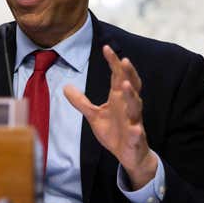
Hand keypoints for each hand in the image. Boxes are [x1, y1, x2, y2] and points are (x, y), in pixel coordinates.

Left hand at [64, 45, 156, 188]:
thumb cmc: (114, 131)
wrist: (129, 155)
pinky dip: (137, 131)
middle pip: (131, 85)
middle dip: (129, 73)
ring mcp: (134, 121)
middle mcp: (128, 106)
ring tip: (124, 85)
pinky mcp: (136, 138)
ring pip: (136, 106)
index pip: (117, 76)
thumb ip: (81, 101)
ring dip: (131, 95)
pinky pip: (138, 133)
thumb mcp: (94, 115)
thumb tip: (65, 86)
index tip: (106, 47)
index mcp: (119, 98)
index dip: (113, 62)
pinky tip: (136, 129)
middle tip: (124, 60)